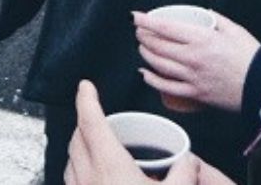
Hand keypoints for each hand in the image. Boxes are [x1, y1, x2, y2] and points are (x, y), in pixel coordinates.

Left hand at [64, 81, 212, 184]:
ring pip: (71, 160)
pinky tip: (95, 177)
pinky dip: (79, 169)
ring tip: (96, 145)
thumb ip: (185, 172)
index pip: (91, 122)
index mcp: (110, 166)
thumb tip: (190, 160)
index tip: (86, 86)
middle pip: (77, 138)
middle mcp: (88, 177)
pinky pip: (72, 180)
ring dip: (80, 147)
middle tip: (98, 115)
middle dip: (85, 122)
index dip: (87, 99)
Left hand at [135, 9, 260, 113]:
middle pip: (158, 46)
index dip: (146, 21)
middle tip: (139, 31)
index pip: (165, 28)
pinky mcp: (196, 94)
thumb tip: (205, 14)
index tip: (135, 16)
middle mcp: (193, 58)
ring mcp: (193, 77)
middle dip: (143, 36)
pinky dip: (153, 80)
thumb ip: (217, 20)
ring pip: (159, 65)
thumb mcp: (235, 30)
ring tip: (142, 47)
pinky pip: (168, 88)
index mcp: (202, 39)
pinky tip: (145, 74)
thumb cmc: (253, 58)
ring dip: (146, 54)